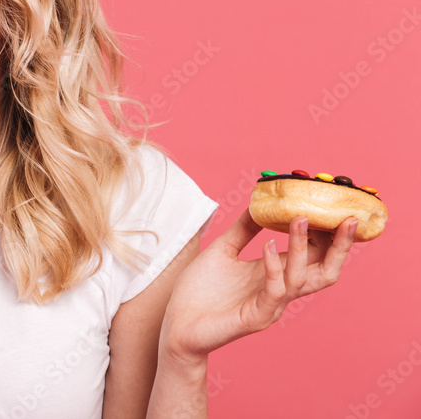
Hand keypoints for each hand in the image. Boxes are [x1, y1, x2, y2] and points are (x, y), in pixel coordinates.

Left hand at [160, 208, 357, 363]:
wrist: (177, 324)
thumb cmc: (199, 290)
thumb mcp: (223, 250)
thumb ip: (243, 229)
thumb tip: (259, 202)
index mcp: (274, 273)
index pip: (314, 254)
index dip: (329, 234)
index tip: (338, 207)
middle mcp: (279, 289)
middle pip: (324, 270)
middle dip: (340, 246)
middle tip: (348, 218)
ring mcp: (271, 305)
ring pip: (302, 278)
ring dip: (302, 247)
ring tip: (300, 218)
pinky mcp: (256, 317)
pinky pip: (274, 291)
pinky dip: (275, 266)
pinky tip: (269, 245)